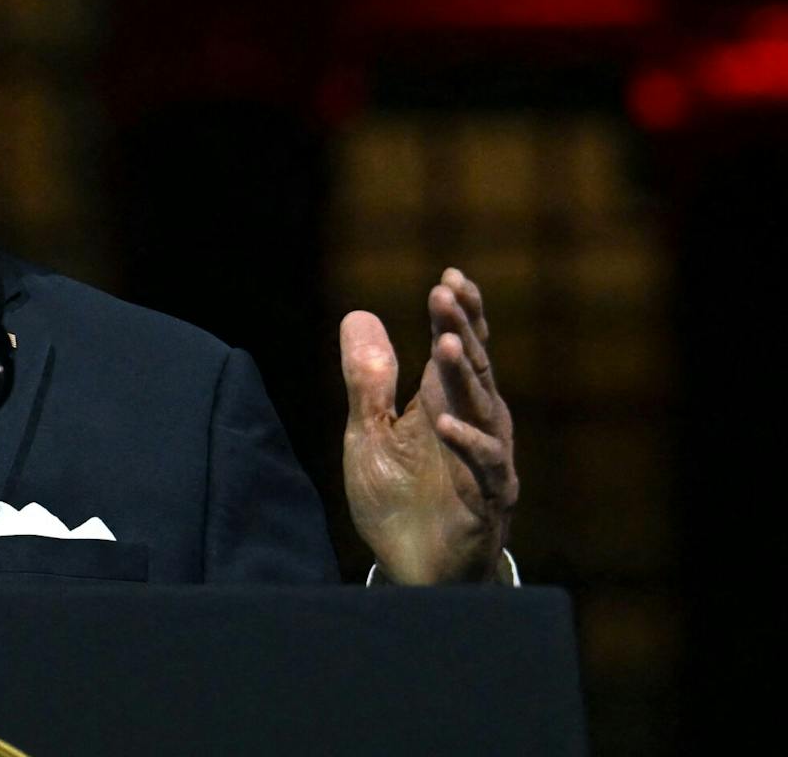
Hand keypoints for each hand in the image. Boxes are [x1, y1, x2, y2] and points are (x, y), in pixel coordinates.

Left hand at [340, 269, 517, 583]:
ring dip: (467, 376)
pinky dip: (467, 444)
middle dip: (461, 329)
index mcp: (445, 404)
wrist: (411, 569)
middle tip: (447, 292)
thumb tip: (358, 315)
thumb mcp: (369, 431)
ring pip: (483, 409)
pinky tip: (445, 422)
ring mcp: (484, 461)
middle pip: (473, 369)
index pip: (456, 349)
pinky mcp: (486, 500)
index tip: (450, 277)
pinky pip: (483, 467)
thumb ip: (367, 379)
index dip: (457, 315)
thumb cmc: (397, 499)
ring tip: (448, 342)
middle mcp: (472, 425)